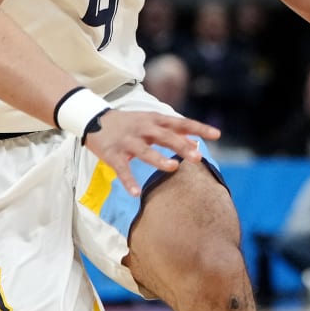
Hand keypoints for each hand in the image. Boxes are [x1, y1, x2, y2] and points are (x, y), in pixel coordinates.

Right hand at [83, 109, 219, 196]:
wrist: (92, 118)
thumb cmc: (129, 123)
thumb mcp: (151, 123)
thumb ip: (173, 133)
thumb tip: (196, 143)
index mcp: (154, 119)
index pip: (180, 123)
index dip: (198, 128)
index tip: (217, 135)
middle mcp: (142, 128)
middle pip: (165, 136)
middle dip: (181, 146)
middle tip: (197, 157)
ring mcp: (127, 141)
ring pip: (144, 151)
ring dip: (158, 159)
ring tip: (172, 168)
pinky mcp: (112, 154)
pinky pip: (122, 169)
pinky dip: (128, 181)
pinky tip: (136, 192)